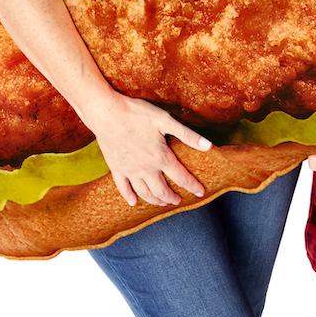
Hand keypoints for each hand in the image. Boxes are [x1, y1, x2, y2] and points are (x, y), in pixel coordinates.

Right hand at [84, 93, 211, 207]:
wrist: (106, 113)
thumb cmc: (137, 114)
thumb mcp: (166, 120)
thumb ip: (188, 135)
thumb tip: (209, 146)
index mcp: (160, 157)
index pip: (181, 177)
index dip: (193, 186)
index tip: (200, 192)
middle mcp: (145, 169)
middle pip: (162, 190)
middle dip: (172, 197)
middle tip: (179, 201)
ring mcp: (129, 170)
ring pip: (144, 192)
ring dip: (155, 200)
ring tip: (162, 202)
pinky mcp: (115, 168)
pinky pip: (123, 188)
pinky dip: (129, 197)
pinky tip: (133, 202)